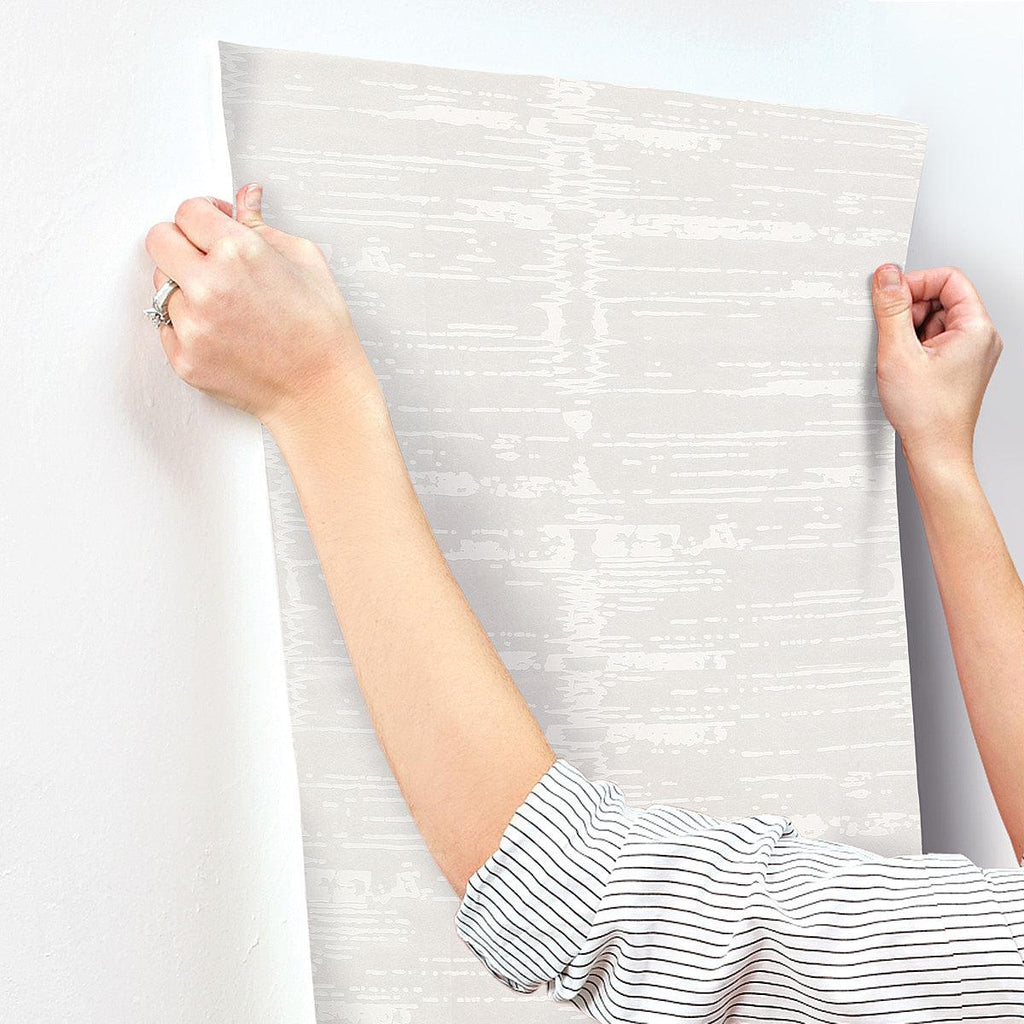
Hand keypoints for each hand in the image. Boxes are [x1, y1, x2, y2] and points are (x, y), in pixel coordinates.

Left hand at [144, 183, 380, 431]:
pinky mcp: (184, 359)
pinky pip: (167, 326)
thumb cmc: (321, 331)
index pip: (187, 211)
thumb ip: (262, 226)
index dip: (202, 215)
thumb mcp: (304, 261)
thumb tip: (245, 198)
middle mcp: (208, 286)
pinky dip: (188, 325)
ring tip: (224, 304)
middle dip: (181, 243)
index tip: (212, 225)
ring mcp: (192, 326)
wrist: (321, 391)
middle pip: (159, 241)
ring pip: (162, 286)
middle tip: (206, 258)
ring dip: (185, 288)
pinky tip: (222, 331)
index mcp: (238, 252)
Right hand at [871, 263, 1002, 468]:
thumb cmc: (926, 414)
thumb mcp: (899, 353)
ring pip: (936, 320)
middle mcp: (980, 338)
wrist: (936, 452)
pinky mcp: (958, 367)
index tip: (890, 296)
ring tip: (899, 357)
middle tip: (891, 333)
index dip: (916, 282)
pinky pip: (934, 341)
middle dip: (910, 309)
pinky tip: (904, 367)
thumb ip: (892, 309)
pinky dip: (914, 347)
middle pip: (942, 299)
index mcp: (976, 329)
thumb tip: (887, 275)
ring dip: (910, 330)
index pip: (949, 279)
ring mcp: (971, 354)